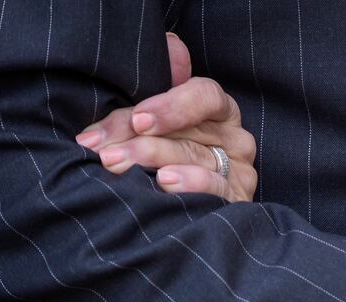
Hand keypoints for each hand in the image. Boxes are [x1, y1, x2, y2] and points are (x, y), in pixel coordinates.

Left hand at [76, 33, 256, 201]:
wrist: (169, 212)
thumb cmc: (163, 154)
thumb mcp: (155, 119)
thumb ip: (160, 87)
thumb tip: (174, 46)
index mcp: (218, 111)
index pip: (206, 95)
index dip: (172, 105)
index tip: (137, 119)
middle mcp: (234, 138)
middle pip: (193, 132)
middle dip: (145, 142)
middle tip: (108, 153)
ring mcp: (238, 170)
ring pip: (199, 159)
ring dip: (155, 161)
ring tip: (120, 166)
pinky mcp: (237, 198)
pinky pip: (217, 188)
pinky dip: (191, 184)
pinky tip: (164, 182)